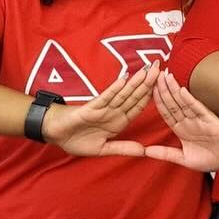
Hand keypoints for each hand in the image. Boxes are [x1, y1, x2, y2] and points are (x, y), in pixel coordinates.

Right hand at [43, 64, 158, 156]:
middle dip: (147, 82)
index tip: (164, 85)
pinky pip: (104, 98)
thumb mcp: (103, 149)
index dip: (151, 96)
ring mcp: (103, 108)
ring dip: (135, 82)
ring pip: (122, 94)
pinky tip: (124, 80)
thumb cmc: (76, 140)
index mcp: (119, 122)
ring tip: (147, 69)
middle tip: (160, 66)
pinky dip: (114, 90)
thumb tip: (144, 151)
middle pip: (134, 95)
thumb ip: (123, 148)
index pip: (138, 106)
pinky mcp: (90, 108)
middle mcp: (113, 112)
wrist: (54, 135)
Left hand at [133, 71, 218, 170]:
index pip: (166, 113)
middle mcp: (188, 122)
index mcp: (181, 130)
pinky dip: (189, 99)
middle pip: (172, 104)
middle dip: (162, 90)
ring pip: (182, 102)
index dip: (157, 102)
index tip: (147, 90)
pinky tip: (181, 90)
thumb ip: (165, 154)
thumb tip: (145, 151)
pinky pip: (197, 108)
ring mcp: (199, 119)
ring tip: (164, 76)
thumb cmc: (214, 158)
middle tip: (153, 75)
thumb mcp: (184, 159)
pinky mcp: (210, 119)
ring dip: (173, 89)